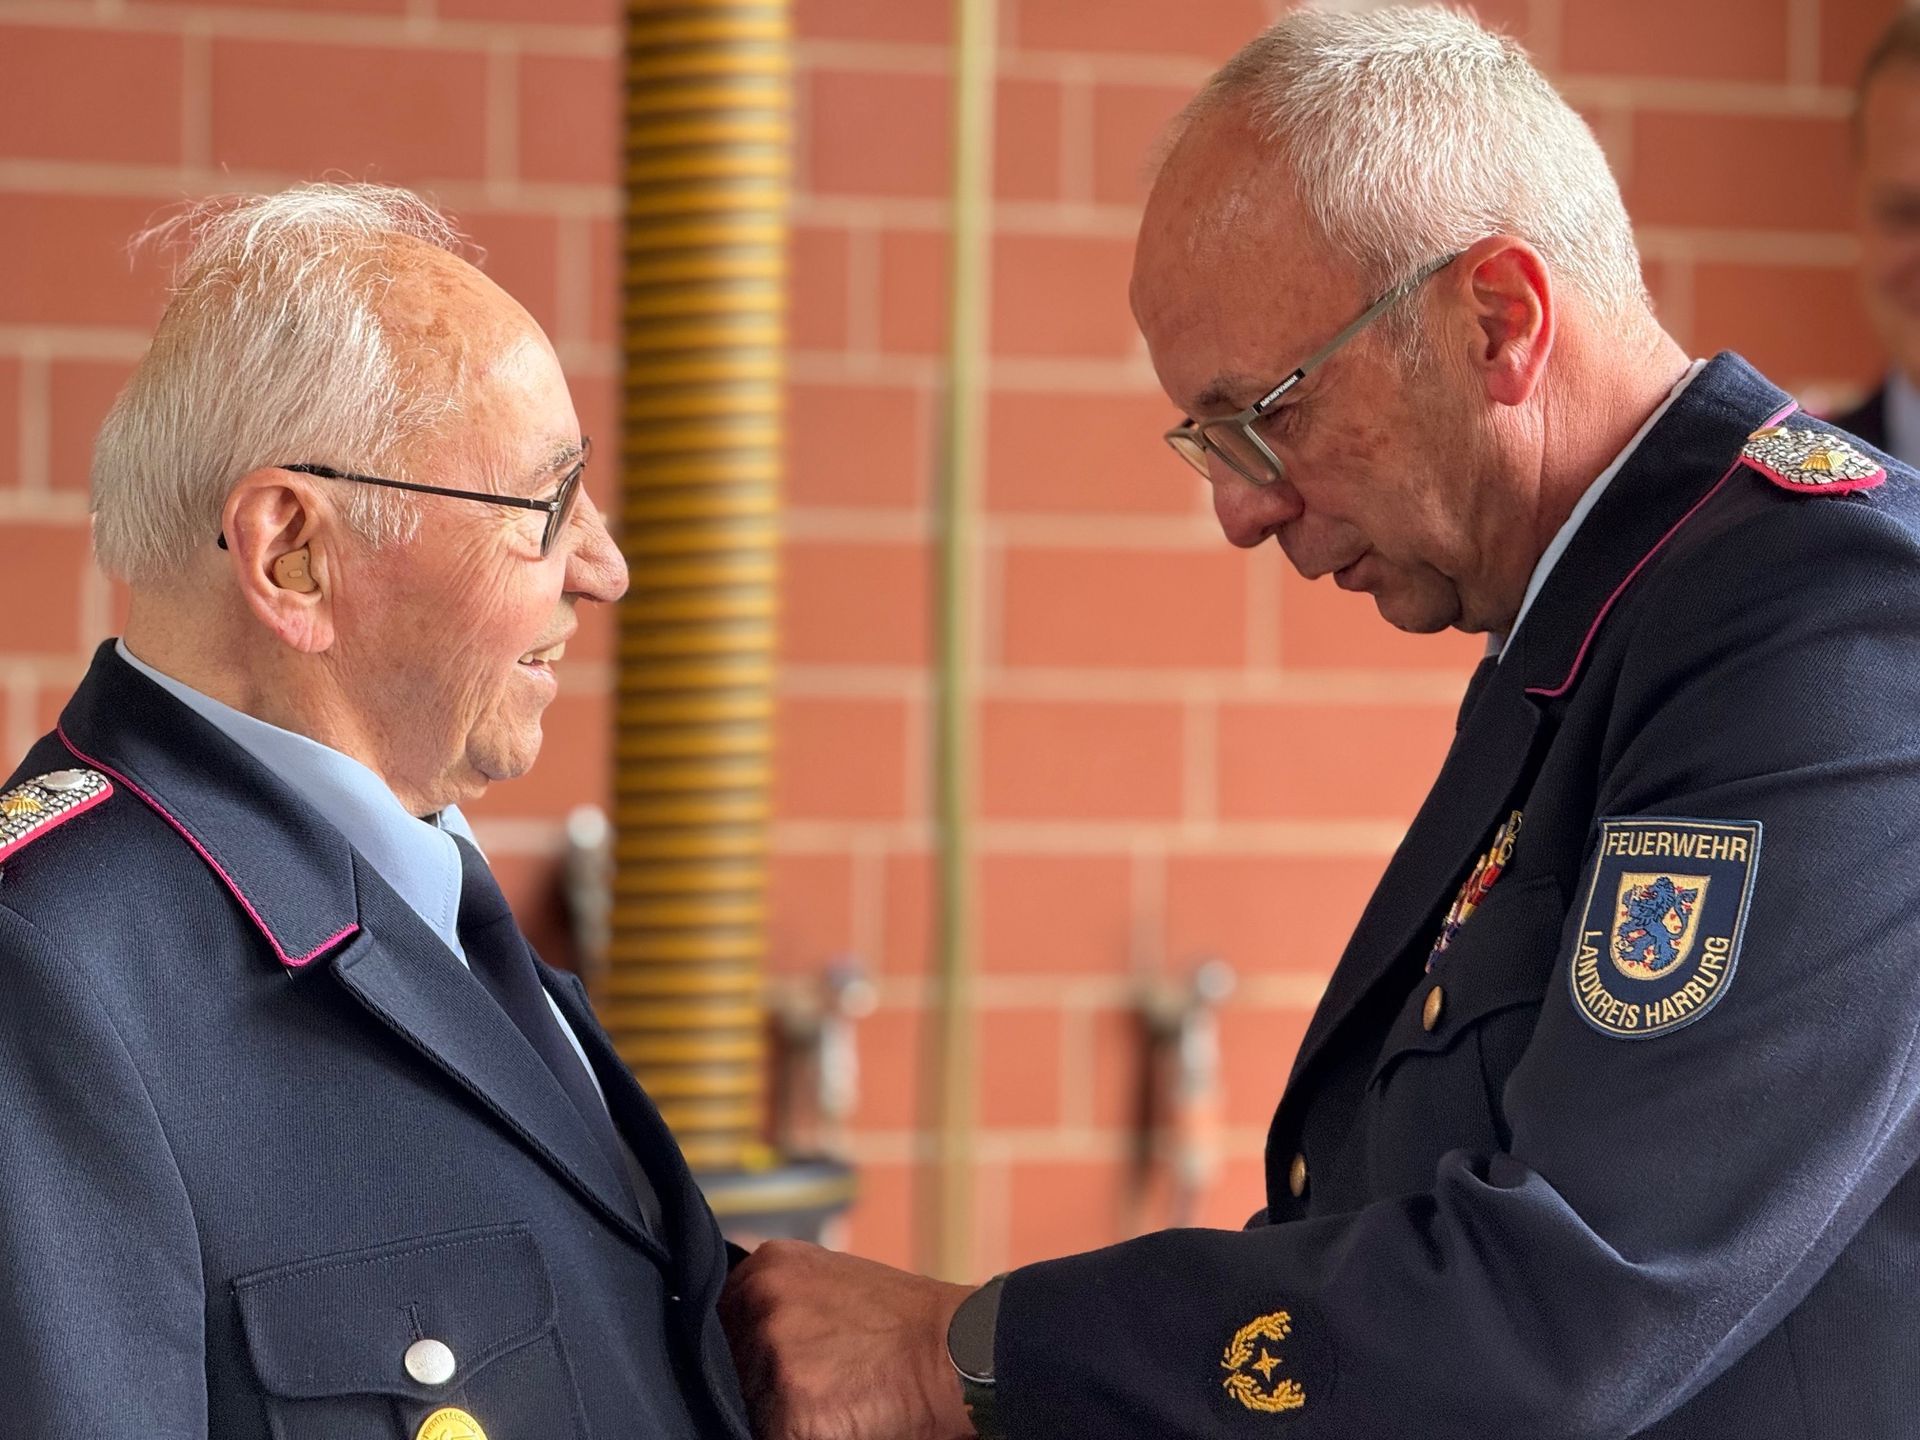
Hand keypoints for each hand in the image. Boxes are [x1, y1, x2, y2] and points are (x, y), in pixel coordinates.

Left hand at [720, 1238, 976, 1439]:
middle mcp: (763, 1304)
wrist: (956, 1352)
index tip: (774, 1360)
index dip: (745, 1348)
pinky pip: (772, 1435)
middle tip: (819, 1378)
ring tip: (835, 1395)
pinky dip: (800, 1433)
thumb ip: (779, 1297)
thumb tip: (738, 1334)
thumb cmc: (904, 1321)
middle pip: (729, 1365)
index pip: (721, 1322)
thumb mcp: (831, 1280)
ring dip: (780, 1410)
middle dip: (759, 1380)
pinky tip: (839, 1416)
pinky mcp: (790, 1411)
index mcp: (768, 1267)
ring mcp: (774, 1357)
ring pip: (747, 1405)